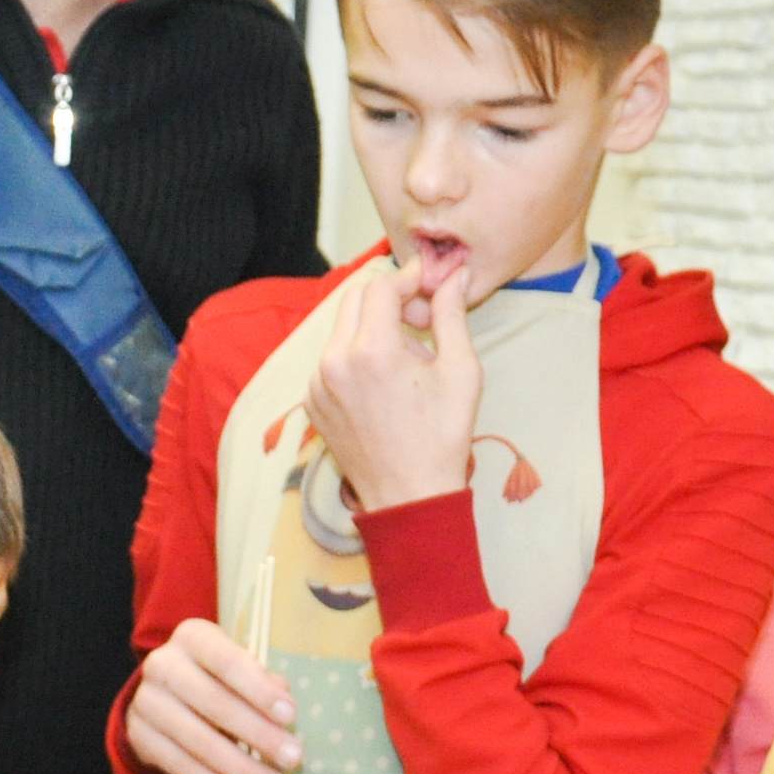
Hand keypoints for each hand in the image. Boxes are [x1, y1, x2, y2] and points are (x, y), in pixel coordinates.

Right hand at [127, 616, 299, 773]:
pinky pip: (180, 767)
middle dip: (258, 734)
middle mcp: (163, 664)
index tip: (291, 716)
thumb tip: (282, 704)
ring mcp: (146, 701)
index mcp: (193, 637)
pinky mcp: (139, 736)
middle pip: (215, 704)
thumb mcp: (240, 670)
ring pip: (198, 741)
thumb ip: (263, 683)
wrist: (166, 697)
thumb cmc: (219, 679)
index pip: (228, 662)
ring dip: (241, 769)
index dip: (259, 690)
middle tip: (293, 759)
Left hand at [305, 247, 481, 510]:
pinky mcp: (312, 402)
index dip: (410, 278)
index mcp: (369, 351)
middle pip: (356, 299)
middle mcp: (333, 362)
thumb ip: (451, 314)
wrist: (409, 498)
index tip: (432, 284)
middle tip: (422, 319)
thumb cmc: (441, 438)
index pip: (382, 287)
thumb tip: (453, 276)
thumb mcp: (461, 371)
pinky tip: (386, 384)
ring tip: (409, 360)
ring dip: (375, 328)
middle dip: (390, 298)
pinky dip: (358, 356)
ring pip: (343, 328)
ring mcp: (317, 384)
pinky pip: (333, 359)